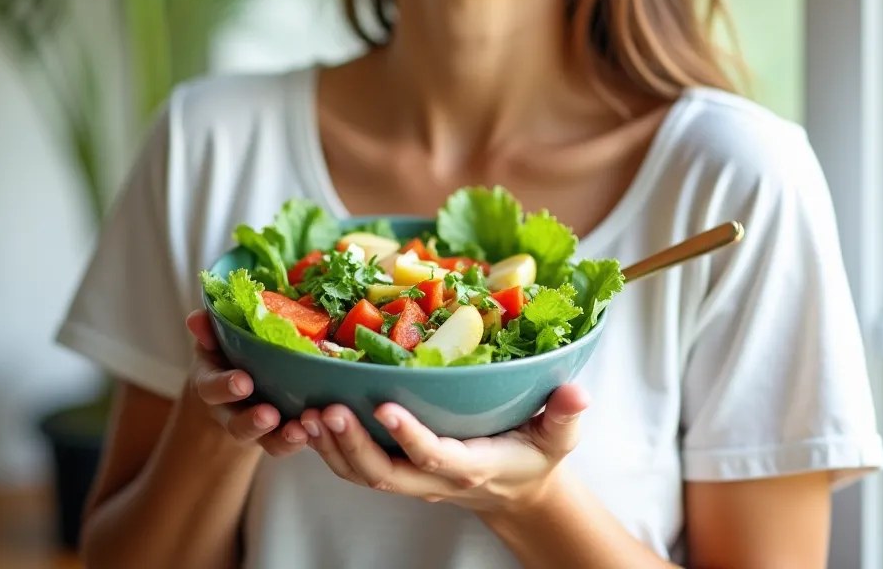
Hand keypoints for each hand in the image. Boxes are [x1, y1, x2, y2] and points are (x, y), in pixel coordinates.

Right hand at [185, 309, 308, 456]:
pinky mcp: (280, 432)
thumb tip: (196, 319)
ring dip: (282, 438)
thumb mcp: (213, 340)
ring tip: (298, 431)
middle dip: (253, 422)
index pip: (212, 388)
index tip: (243, 382)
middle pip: (238, 426)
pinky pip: (289, 442)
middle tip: (270, 416)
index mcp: (211, 385)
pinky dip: (303, 439)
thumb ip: (207, 330)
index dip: (225, 387)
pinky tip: (316, 429)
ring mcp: (257, 426)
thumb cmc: (225, 355)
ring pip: (267, 441)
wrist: (233, 386)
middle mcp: (232, 412)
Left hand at [298, 383, 588, 512]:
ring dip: (330, 446)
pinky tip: (307, 418)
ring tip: (305, 412)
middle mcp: (432, 477)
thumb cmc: (534, 455)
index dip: (409, 436)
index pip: (434, 456)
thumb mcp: (558, 437)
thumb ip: (565, 414)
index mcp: (470, 465)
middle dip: (352, 443)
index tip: (384, 406)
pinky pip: (353, 466)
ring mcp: (410, 478)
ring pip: (360, 473)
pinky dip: (327, 447)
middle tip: (326, 407)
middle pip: (384, 471)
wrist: (515, 490)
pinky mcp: (395, 469)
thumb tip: (577, 392)